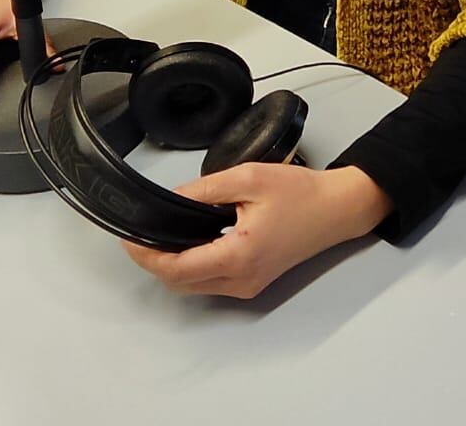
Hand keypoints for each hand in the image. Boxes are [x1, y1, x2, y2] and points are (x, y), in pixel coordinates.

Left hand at [123, 164, 393, 299]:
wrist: (336, 209)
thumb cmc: (299, 193)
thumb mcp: (246, 178)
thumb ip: (203, 190)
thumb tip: (170, 199)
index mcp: (238, 256)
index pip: (176, 269)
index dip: (145, 256)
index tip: (128, 237)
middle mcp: (241, 280)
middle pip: (179, 283)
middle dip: (153, 262)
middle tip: (138, 234)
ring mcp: (248, 286)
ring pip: (193, 286)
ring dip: (171, 266)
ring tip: (158, 235)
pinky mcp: (253, 282)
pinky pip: (211, 282)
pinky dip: (192, 267)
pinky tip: (187, 242)